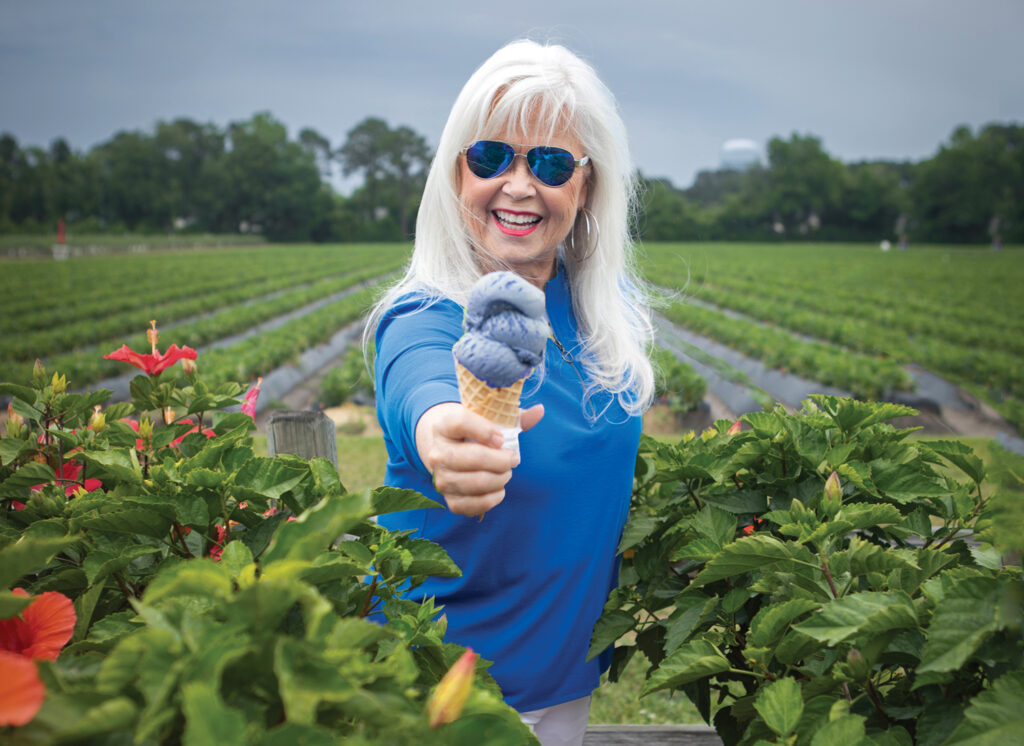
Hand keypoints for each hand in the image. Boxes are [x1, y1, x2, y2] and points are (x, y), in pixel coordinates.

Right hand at [415, 403, 543, 516]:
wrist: (451, 452)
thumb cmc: (475, 433)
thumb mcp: (488, 420)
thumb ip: (514, 417)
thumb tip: (539, 411)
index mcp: (444, 426)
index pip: (460, 423)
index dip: (485, 430)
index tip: (501, 438)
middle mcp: (437, 452)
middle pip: (473, 457)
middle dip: (502, 460)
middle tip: (513, 459)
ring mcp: (441, 478)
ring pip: (476, 482)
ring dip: (500, 479)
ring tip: (506, 473)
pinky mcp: (448, 498)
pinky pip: (471, 505)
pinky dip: (491, 499)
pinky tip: (499, 489)